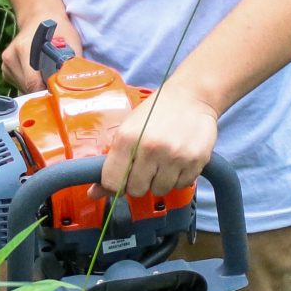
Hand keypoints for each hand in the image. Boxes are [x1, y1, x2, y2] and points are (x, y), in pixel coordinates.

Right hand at [0, 12, 72, 91]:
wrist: (40, 17)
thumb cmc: (58, 29)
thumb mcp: (71, 43)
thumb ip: (72, 65)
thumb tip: (77, 86)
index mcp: (23, 49)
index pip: (33, 84)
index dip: (48, 91)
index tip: (59, 91)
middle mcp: (10, 58)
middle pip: (28, 89)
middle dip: (44, 90)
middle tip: (57, 82)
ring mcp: (6, 64)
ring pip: (23, 89)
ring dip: (38, 88)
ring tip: (48, 75)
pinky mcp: (6, 70)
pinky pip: (20, 86)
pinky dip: (31, 85)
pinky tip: (39, 74)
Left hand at [98, 86, 218, 201]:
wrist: (192, 96)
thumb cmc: (157, 111)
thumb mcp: (129, 129)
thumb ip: (112, 161)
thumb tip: (95, 194)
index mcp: (127, 138)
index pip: (112, 182)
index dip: (116, 184)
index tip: (122, 178)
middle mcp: (150, 148)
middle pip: (137, 190)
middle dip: (140, 182)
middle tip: (146, 166)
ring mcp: (174, 156)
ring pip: (160, 190)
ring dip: (160, 180)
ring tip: (165, 160)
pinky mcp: (195, 161)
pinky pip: (181, 185)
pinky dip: (179, 177)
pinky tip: (179, 160)